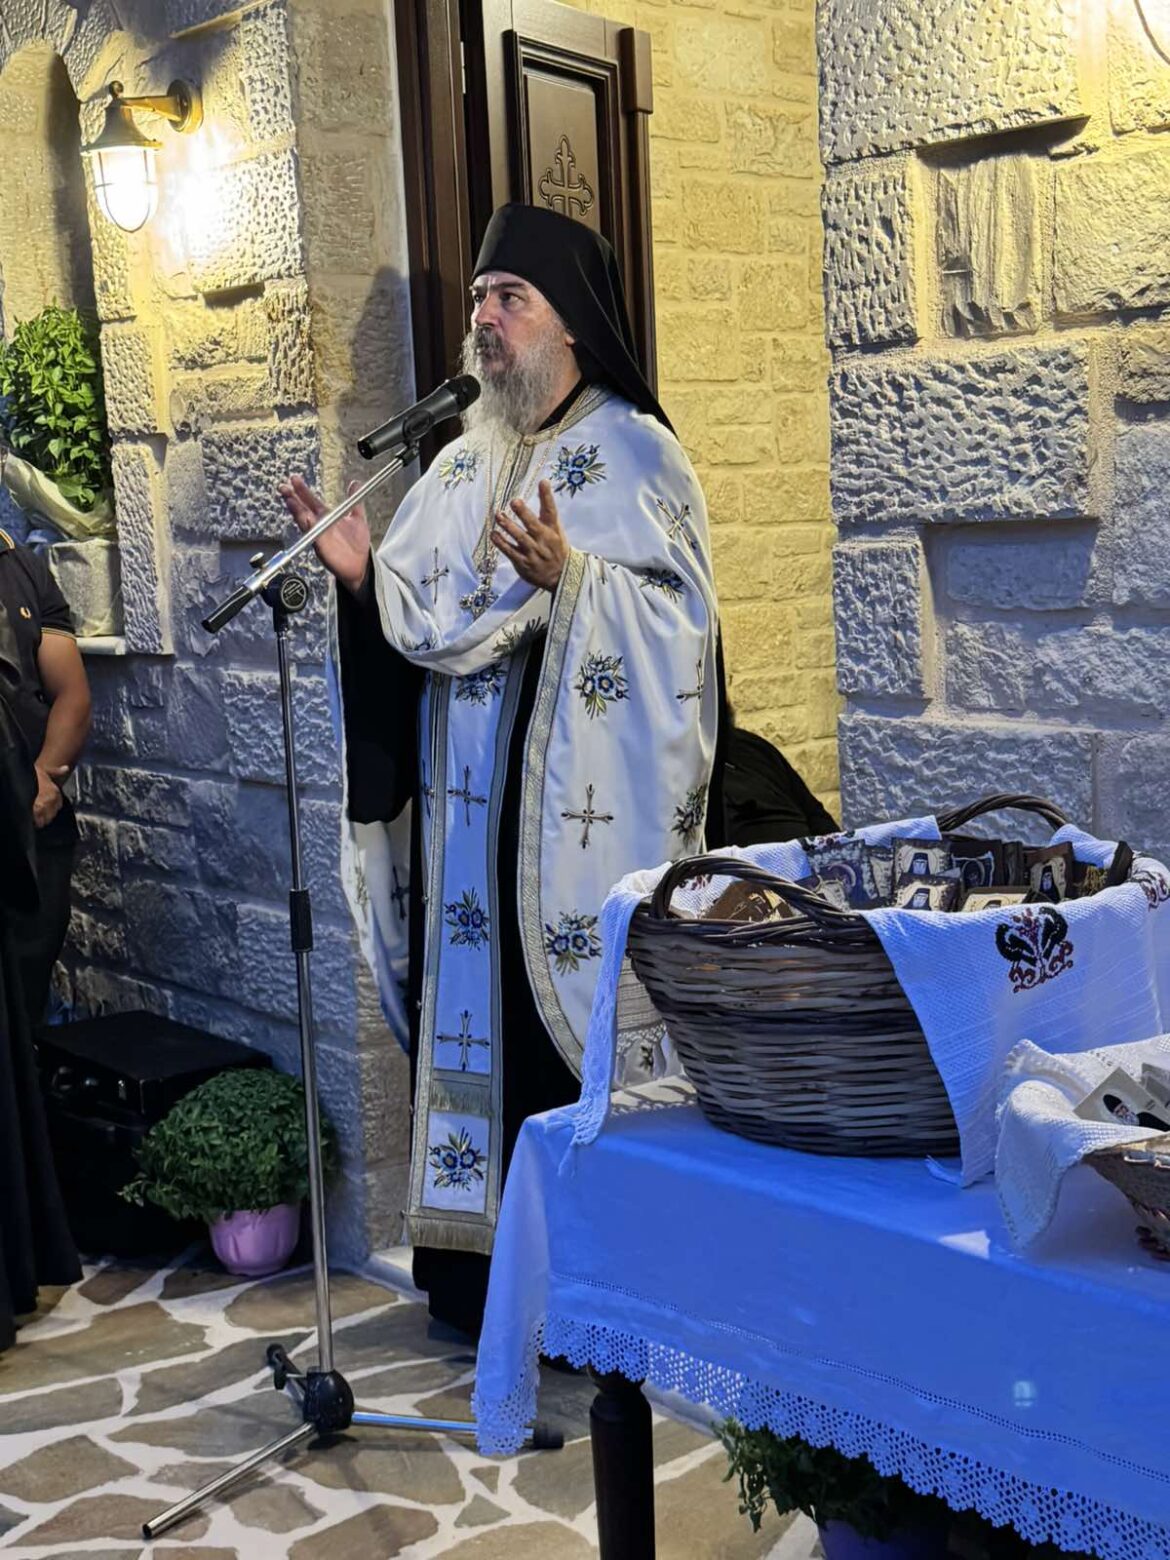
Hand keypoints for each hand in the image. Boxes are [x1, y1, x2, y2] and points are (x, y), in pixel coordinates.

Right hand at [33, 762, 68, 828]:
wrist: (22, 777)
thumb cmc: (32, 774)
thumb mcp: (45, 770)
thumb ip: (57, 772)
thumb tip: (66, 768)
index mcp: (56, 792)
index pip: (59, 805)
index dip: (51, 806)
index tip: (44, 805)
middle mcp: (53, 800)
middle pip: (53, 813)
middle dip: (46, 813)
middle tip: (38, 811)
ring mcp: (45, 806)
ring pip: (47, 819)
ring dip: (41, 819)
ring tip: (34, 815)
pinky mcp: (36, 812)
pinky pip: (39, 822)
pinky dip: (36, 822)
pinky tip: (31, 819)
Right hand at [278, 474, 370, 595]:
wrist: (360, 564)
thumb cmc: (356, 543)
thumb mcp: (358, 518)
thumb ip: (354, 501)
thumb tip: (355, 483)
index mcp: (326, 517)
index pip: (311, 501)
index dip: (302, 490)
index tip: (294, 478)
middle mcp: (319, 525)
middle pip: (302, 509)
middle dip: (292, 498)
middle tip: (283, 487)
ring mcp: (319, 536)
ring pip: (304, 522)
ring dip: (297, 511)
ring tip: (289, 499)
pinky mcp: (323, 547)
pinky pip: (314, 537)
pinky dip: (310, 528)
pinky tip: (307, 519)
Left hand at [491, 480, 569, 591]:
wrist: (560, 576)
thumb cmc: (555, 547)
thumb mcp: (555, 529)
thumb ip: (546, 509)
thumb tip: (542, 483)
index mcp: (553, 530)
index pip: (551, 511)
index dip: (547, 496)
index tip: (543, 482)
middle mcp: (544, 540)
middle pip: (534, 525)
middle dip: (524, 513)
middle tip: (515, 501)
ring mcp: (533, 552)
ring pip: (520, 538)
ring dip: (509, 526)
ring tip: (499, 515)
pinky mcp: (523, 563)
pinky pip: (510, 552)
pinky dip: (501, 543)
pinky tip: (493, 534)